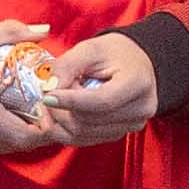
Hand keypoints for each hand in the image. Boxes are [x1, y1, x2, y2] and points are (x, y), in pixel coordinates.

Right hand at [0, 20, 63, 157]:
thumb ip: (9, 32)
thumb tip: (44, 30)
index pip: (26, 135)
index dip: (45, 125)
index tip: (50, 104)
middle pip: (20, 144)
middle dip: (38, 128)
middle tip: (44, 105)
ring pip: (8, 148)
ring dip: (23, 133)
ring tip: (29, 109)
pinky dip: (6, 135)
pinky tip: (8, 115)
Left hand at [35, 30, 167, 143]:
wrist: (131, 63)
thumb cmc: (113, 53)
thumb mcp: (89, 48)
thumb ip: (68, 64)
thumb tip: (49, 87)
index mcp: (138, 82)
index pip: (102, 101)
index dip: (71, 101)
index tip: (47, 96)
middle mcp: (141, 108)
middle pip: (89, 120)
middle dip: (62, 108)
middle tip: (51, 92)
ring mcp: (132, 124)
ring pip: (84, 133)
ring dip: (61, 119)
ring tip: (57, 99)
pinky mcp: (119, 134)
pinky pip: (84, 140)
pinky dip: (65, 129)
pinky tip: (59, 113)